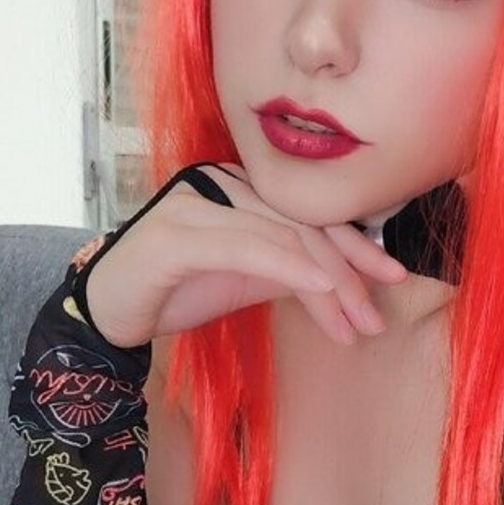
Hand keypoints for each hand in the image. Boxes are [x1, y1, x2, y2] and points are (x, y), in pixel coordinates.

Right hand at [83, 162, 408, 348]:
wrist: (111, 312)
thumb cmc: (180, 289)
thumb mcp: (251, 277)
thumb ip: (295, 269)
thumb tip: (351, 281)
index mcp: (241, 185)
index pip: (310, 214)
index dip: (356, 245)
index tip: (392, 278)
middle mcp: (221, 181)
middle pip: (303, 224)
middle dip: (348, 272)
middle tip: (375, 317)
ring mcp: (197, 201)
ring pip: (282, 237)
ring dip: (327, 284)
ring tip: (354, 323)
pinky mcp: (176, 231)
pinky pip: (248, 246)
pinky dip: (291, 268)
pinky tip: (322, 291)